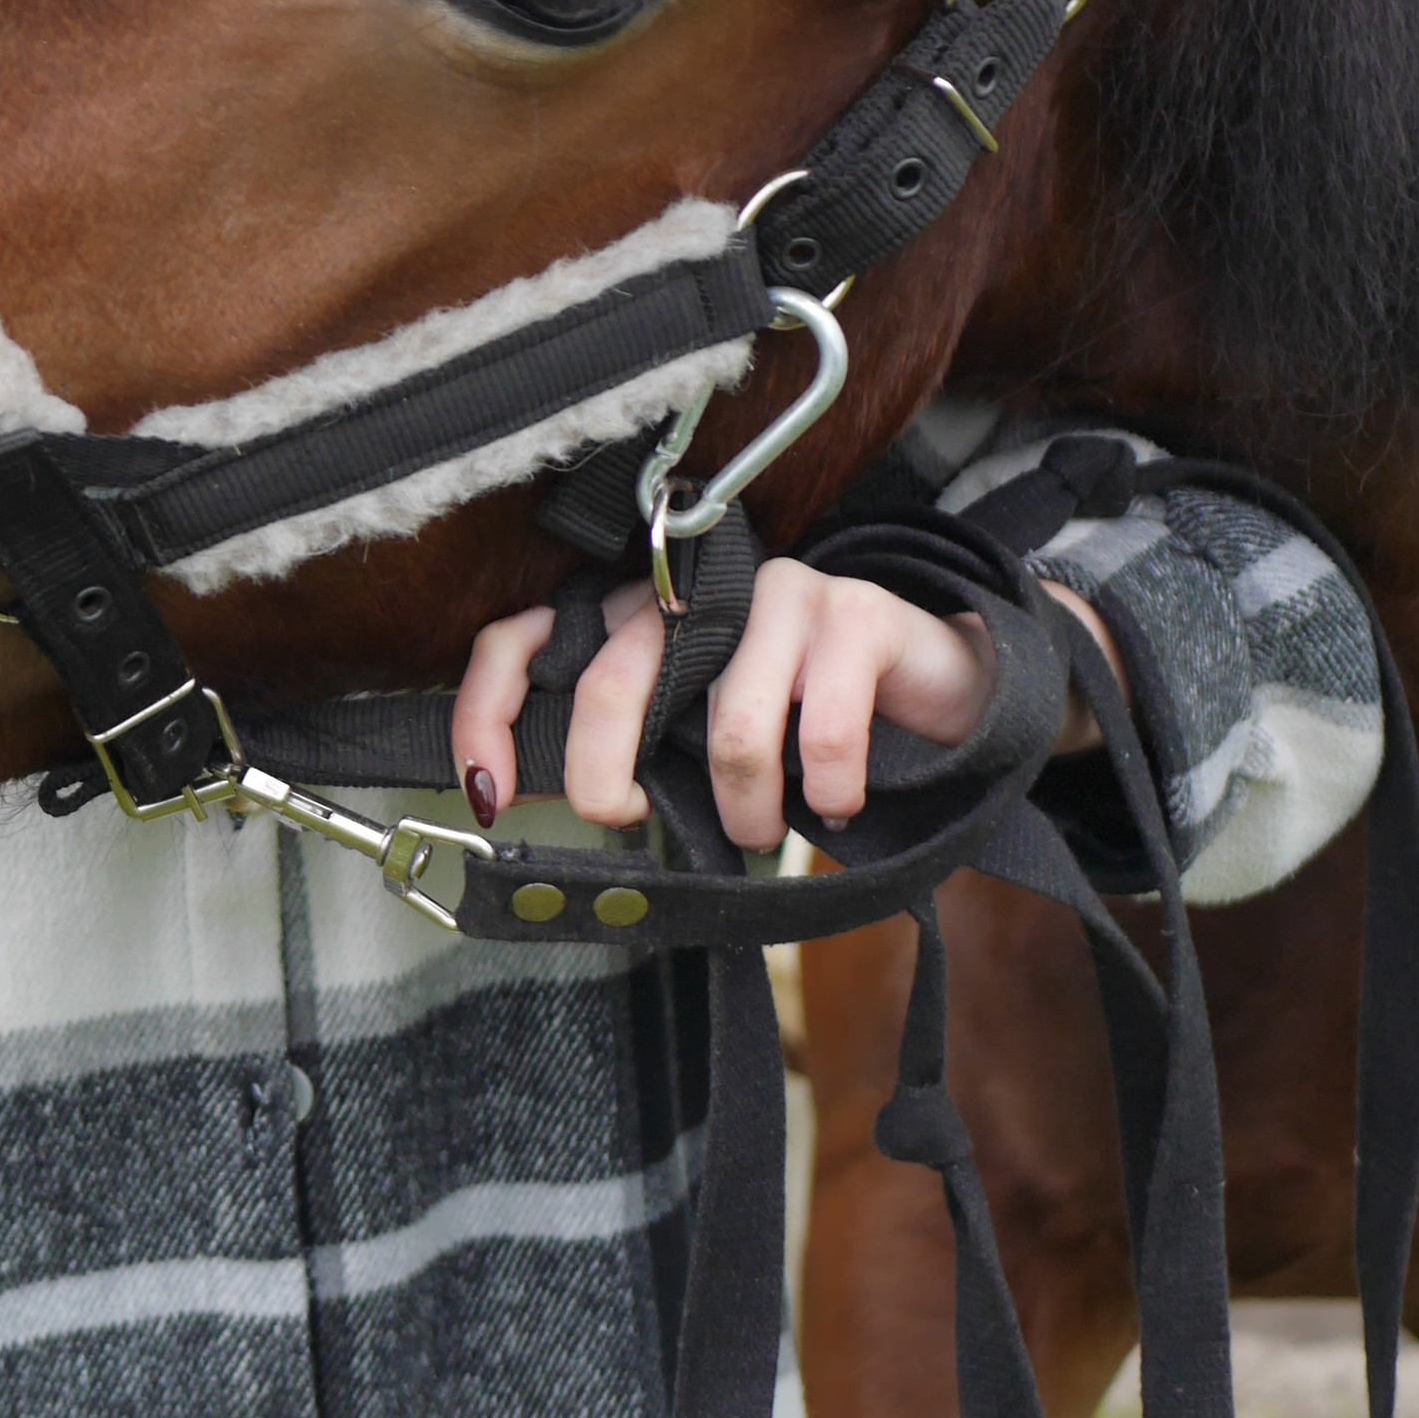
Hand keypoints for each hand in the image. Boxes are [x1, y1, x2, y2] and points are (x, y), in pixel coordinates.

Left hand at [454, 564, 1127, 847]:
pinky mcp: (854, 612)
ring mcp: (778, 591)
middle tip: (628, 822)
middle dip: (604, 777)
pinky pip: (823, 732)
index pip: (527, 636)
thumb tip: (552, 819)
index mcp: (639, 613)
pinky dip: (830, 793)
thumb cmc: (794, 714)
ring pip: (728, 728)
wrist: (931, 682)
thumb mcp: (692, 732)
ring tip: (763, 829)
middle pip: (613, 680)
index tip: (487, 794)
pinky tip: (838, 800)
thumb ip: (631, 751)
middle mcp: (696, 588)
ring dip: (746, 811)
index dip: (489, 710)